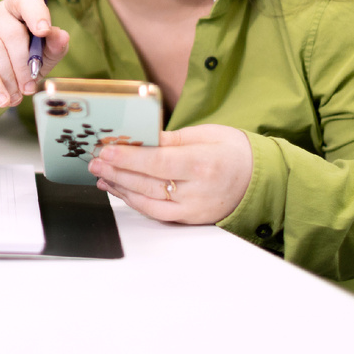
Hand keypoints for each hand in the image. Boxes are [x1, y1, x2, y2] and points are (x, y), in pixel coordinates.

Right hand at [0, 0, 69, 108]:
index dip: (36, 13)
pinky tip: (2, 100)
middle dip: (25, 66)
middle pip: (13, 34)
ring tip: (16, 97)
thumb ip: (52, 47)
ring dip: (10, 80)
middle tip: (29, 88)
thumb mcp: (38, 57)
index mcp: (15, 10)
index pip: (25, 0)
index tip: (44, 32)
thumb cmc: (12, 64)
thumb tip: (62, 36)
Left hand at [88, 124, 251, 224]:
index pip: (158, 162)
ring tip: (101, 174)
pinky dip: (134, 201)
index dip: (128, 157)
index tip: (106, 150)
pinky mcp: (189, 219)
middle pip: (148, 183)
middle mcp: (198, 191)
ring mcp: (193, 209)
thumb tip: (140, 137)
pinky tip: (120, 189)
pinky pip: (156, 212)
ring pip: (147, 201)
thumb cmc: (235, 151)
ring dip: (120, 188)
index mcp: (204, 164)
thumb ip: (171, 138)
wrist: (259, 179)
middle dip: (117, 171)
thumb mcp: (206, 133)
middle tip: (95, 160)